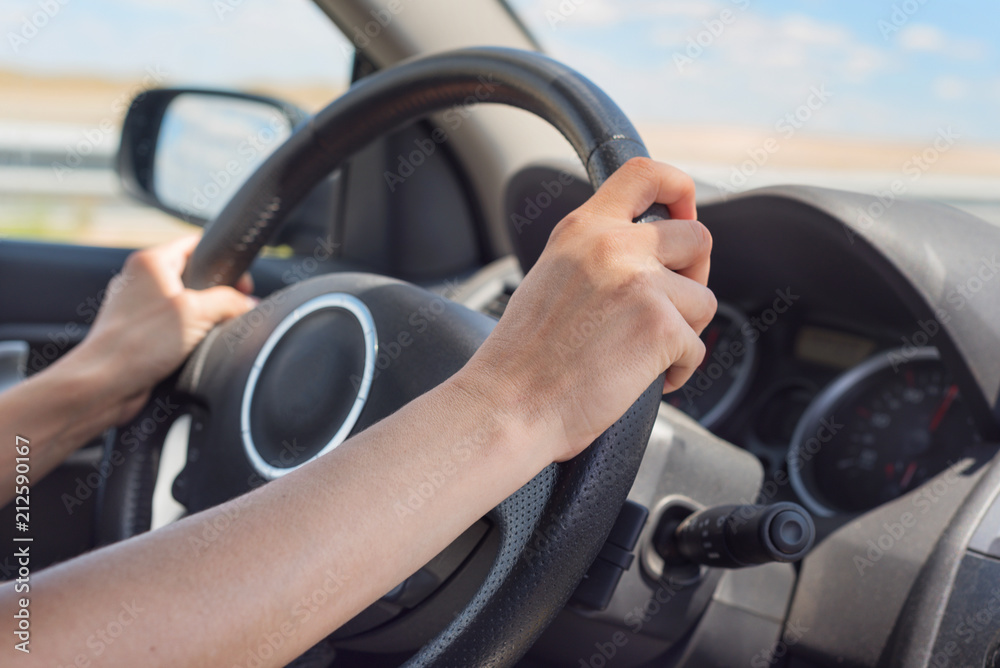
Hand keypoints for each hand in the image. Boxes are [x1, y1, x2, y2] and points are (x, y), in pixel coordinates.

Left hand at [71, 235, 255, 423]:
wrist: (104, 385)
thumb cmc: (137, 344)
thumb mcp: (196, 312)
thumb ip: (229, 301)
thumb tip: (247, 303)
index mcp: (149, 263)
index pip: (194, 245)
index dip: (222, 259)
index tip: (240, 280)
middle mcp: (139, 282)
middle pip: (192, 277)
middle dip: (215, 295)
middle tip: (229, 310)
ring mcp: (137, 309)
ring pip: (184, 306)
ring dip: (201, 320)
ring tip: (207, 334)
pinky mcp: (139, 335)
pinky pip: (174, 330)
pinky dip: (187, 338)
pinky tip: (192, 351)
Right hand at [458, 158, 715, 462]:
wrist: (510, 404)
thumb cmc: (524, 358)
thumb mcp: (551, 276)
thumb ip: (597, 255)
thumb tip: (648, 255)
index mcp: (583, 229)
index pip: (646, 174)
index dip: (680, 189)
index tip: (685, 214)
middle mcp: (614, 246)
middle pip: (697, 239)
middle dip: (693, 276)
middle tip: (668, 308)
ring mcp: (641, 284)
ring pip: (703, 300)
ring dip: (682, 332)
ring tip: (640, 354)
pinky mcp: (661, 326)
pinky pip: (698, 348)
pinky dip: (677, 371)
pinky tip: (638, 378)